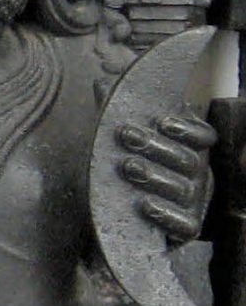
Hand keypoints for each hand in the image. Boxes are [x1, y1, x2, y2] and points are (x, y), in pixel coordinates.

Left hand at [117, 114, 216, 242]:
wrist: (123, 205)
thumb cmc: (129, 158)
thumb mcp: (121, 131)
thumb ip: (115, 105)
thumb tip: (103, 79)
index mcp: (188, 146)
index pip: (202, 136)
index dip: (186, 128)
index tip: (161, 121)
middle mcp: (196, 172)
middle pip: (188, 160)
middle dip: (156, 146)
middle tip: (126, 135)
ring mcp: (193, 201)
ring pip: (184, 189)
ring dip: (156, 177)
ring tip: (127, 165)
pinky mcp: (185, 227)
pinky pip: (185, 225)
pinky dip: (165, 214)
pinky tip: (143, 204)